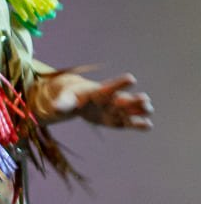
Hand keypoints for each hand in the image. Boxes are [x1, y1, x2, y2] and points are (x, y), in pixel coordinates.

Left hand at [36, 70, 152, 129]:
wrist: (78, 101)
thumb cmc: (71, 96)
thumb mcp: (65, 98)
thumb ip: (62, 103)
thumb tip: (54, 109)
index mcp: (98, 92)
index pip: (109, 87)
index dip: (119, 84)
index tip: (131, 78)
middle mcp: (110, 100)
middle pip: (123, 99)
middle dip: (133, 100)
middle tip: (144, 99)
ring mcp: (115, 110)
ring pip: (131, 110)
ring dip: (140, 109)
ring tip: (149, 109)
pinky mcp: (118, 121)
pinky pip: (130, 123)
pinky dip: (138, 124)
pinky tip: (148, 125)